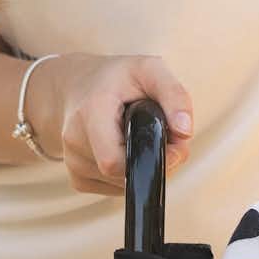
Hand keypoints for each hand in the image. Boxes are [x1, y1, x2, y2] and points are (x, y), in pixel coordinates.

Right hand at [32, 54, 195, 195]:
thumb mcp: (150, 69)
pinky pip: (113, 189)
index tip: (174, 145)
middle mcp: (74, 140)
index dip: (150, 160)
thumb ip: (174, 96)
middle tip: (161, 136)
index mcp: (90, 112)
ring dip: (141, 166)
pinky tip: (124, 149)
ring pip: (122, 184)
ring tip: (139, 137)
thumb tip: (185, 133)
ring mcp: (73, 163)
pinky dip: (128, 175)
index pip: (114, 161)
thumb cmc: (118, 78)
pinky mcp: (77, 179)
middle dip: (152, 161)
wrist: (79, 86)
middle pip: (123, 174)